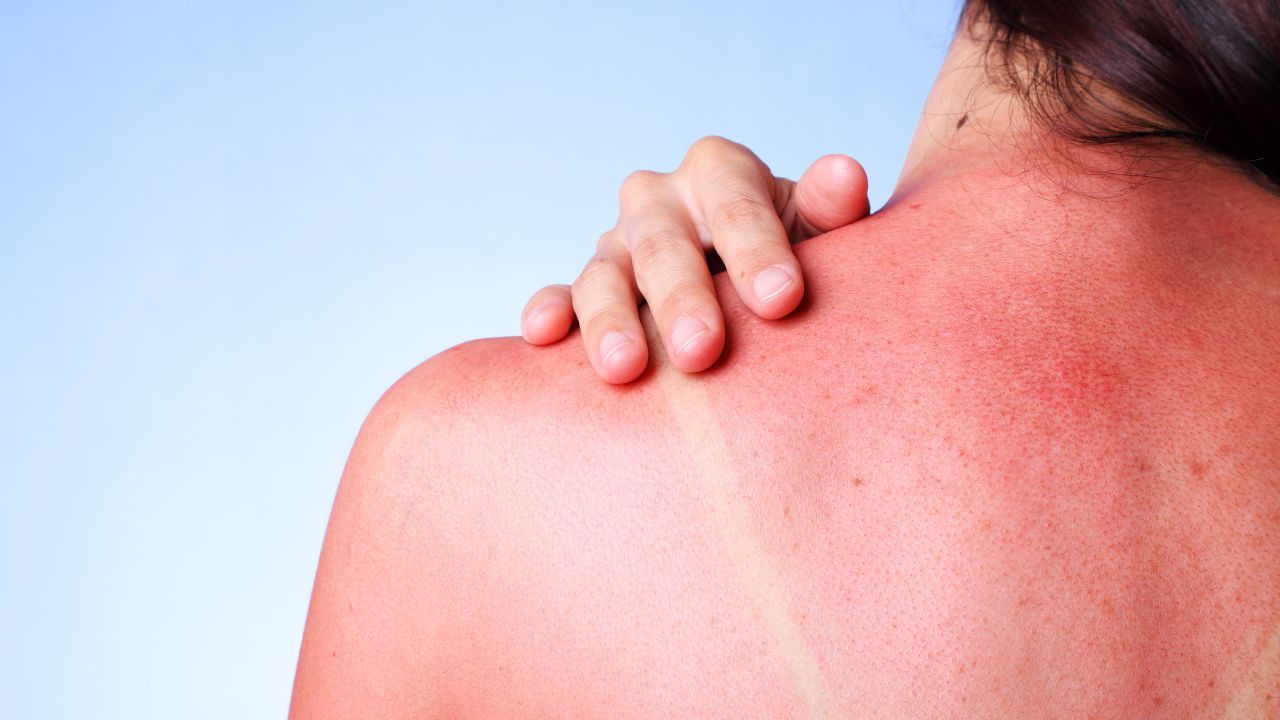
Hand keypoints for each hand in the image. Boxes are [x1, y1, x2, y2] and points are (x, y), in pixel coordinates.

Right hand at [520, 136, 870, 383]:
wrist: (758, 294)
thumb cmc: (797, 260)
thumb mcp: (823, 232)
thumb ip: (830, 209)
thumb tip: (845, 178)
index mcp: (719, 171)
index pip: (735, 201)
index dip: (757, 248)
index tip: (783, 301)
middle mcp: (659, 200)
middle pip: (664, 243)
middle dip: (682, 298)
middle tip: (702, 352)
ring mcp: (617, 245)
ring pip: (604, 275)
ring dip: (610, 321)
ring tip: (624, 370)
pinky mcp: (587, 290)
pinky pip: (561, 296)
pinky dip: (549, 311)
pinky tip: (544, 336)